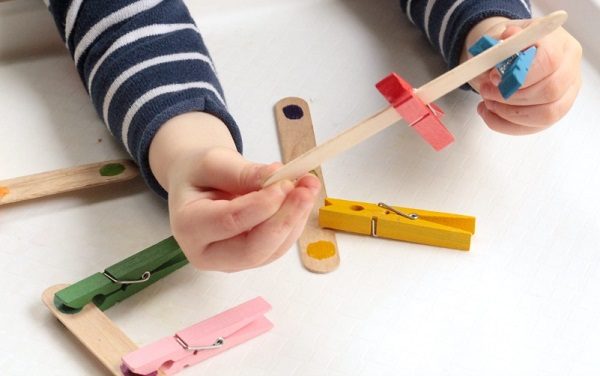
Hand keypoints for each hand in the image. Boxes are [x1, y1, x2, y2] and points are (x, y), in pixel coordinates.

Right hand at [168, 148, 319, 271]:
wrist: (198, 185)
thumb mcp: (213, 162)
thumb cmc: (200, 173)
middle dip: (285, 219)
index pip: (228, 222)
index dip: (261, 206)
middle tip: (306, 189)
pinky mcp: (251, 259)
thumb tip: (275, 177)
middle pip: (252, 249)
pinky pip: (279, 246)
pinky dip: (294, 221)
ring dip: (295, 219)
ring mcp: (230, 261)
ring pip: (271, 250)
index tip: (284, 183)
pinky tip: (302, 197)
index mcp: (188, 226)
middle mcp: (206, 253)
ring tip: (309, 186)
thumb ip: (242, 172)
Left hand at [462, 17, 581, 134]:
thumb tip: (507, 40)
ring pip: (545, 114)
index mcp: (559, 44)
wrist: (509, 54)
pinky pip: (532, 128)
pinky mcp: (553, 114)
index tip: (494, 77)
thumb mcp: (500, 36)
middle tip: (486, 91)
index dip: (519, 74)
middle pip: (549, 91)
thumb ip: (502, 42)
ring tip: (488, 101)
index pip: (550, 61)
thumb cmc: (508, 46)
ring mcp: (565, 94)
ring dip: (508, 112)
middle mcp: (569, 69)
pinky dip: (504, 124)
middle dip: (511, 97)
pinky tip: (489, 112)